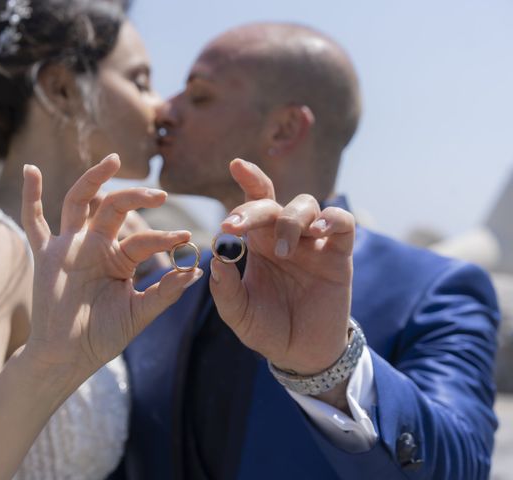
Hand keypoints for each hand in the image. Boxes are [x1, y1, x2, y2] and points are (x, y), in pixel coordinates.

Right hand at [20, 154, 202, 387]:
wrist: (67, 357)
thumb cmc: (102, 336)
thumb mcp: (139, 312)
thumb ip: (165, 292)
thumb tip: (195, 271)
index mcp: (119, 258)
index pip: (143, 238)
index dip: (164, 237)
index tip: (185, 236)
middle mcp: (95, 245)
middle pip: (114, 208)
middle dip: (136, 197)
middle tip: (161, 194)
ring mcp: (70, 247)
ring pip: (80, 202)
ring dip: (94, 179)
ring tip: (113, 160)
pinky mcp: (46, 254)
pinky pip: (34, 222)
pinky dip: (31, 196)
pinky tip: (32, 170)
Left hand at [209, 159, 354, 375]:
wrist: (302, 354)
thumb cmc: (268, 328)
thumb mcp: (239, 314)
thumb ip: (225, 289)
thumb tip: (215, 257)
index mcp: (259, 243)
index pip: (253, 202)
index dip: (248, 179)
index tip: (235, 164)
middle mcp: (285, 236)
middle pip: (271, 204)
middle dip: (251, 209)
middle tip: (234, 228)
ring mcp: (313, 242)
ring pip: (306, 205)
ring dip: (289, 221)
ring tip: (282, 252)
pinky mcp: (339, 253)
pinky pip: (342, 222)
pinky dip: (332, 218)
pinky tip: (317, 232)